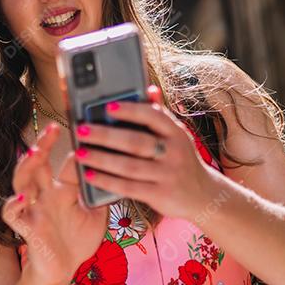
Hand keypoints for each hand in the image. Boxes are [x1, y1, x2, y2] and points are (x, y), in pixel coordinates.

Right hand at [1, 123, 108, 284]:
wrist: (63, 271)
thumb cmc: (78, 240)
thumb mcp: (97, 215)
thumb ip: (103, 194)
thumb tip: (123, 171)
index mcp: (64, 189)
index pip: (68, 161)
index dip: (75, 145)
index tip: (86, 126)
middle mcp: (46, 194)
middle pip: (39, 162)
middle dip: (43, 143)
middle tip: (53, 128)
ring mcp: (33, 209)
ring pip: (21, 181)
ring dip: (26, 165)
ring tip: (35, 153)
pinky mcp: (25, 227)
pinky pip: (11, 213)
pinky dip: (13, 205)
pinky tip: (23, 198)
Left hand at [74, 85, 216, 219]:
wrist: (204, 195)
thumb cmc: (181, 160)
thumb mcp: (177, 136)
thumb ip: (160, 115)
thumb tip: (149, 88)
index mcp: (177, 133)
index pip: (153, 116)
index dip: (129, 110)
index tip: (107, 106)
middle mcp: (174, 152)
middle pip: (136, 142)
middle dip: (106, 135)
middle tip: (81, 130)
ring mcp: (168, 175)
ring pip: (129, 166)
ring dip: (101, 159)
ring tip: (80, 154)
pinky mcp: (160, 195)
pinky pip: (129, 187)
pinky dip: (107, 181)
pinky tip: (89, 176)